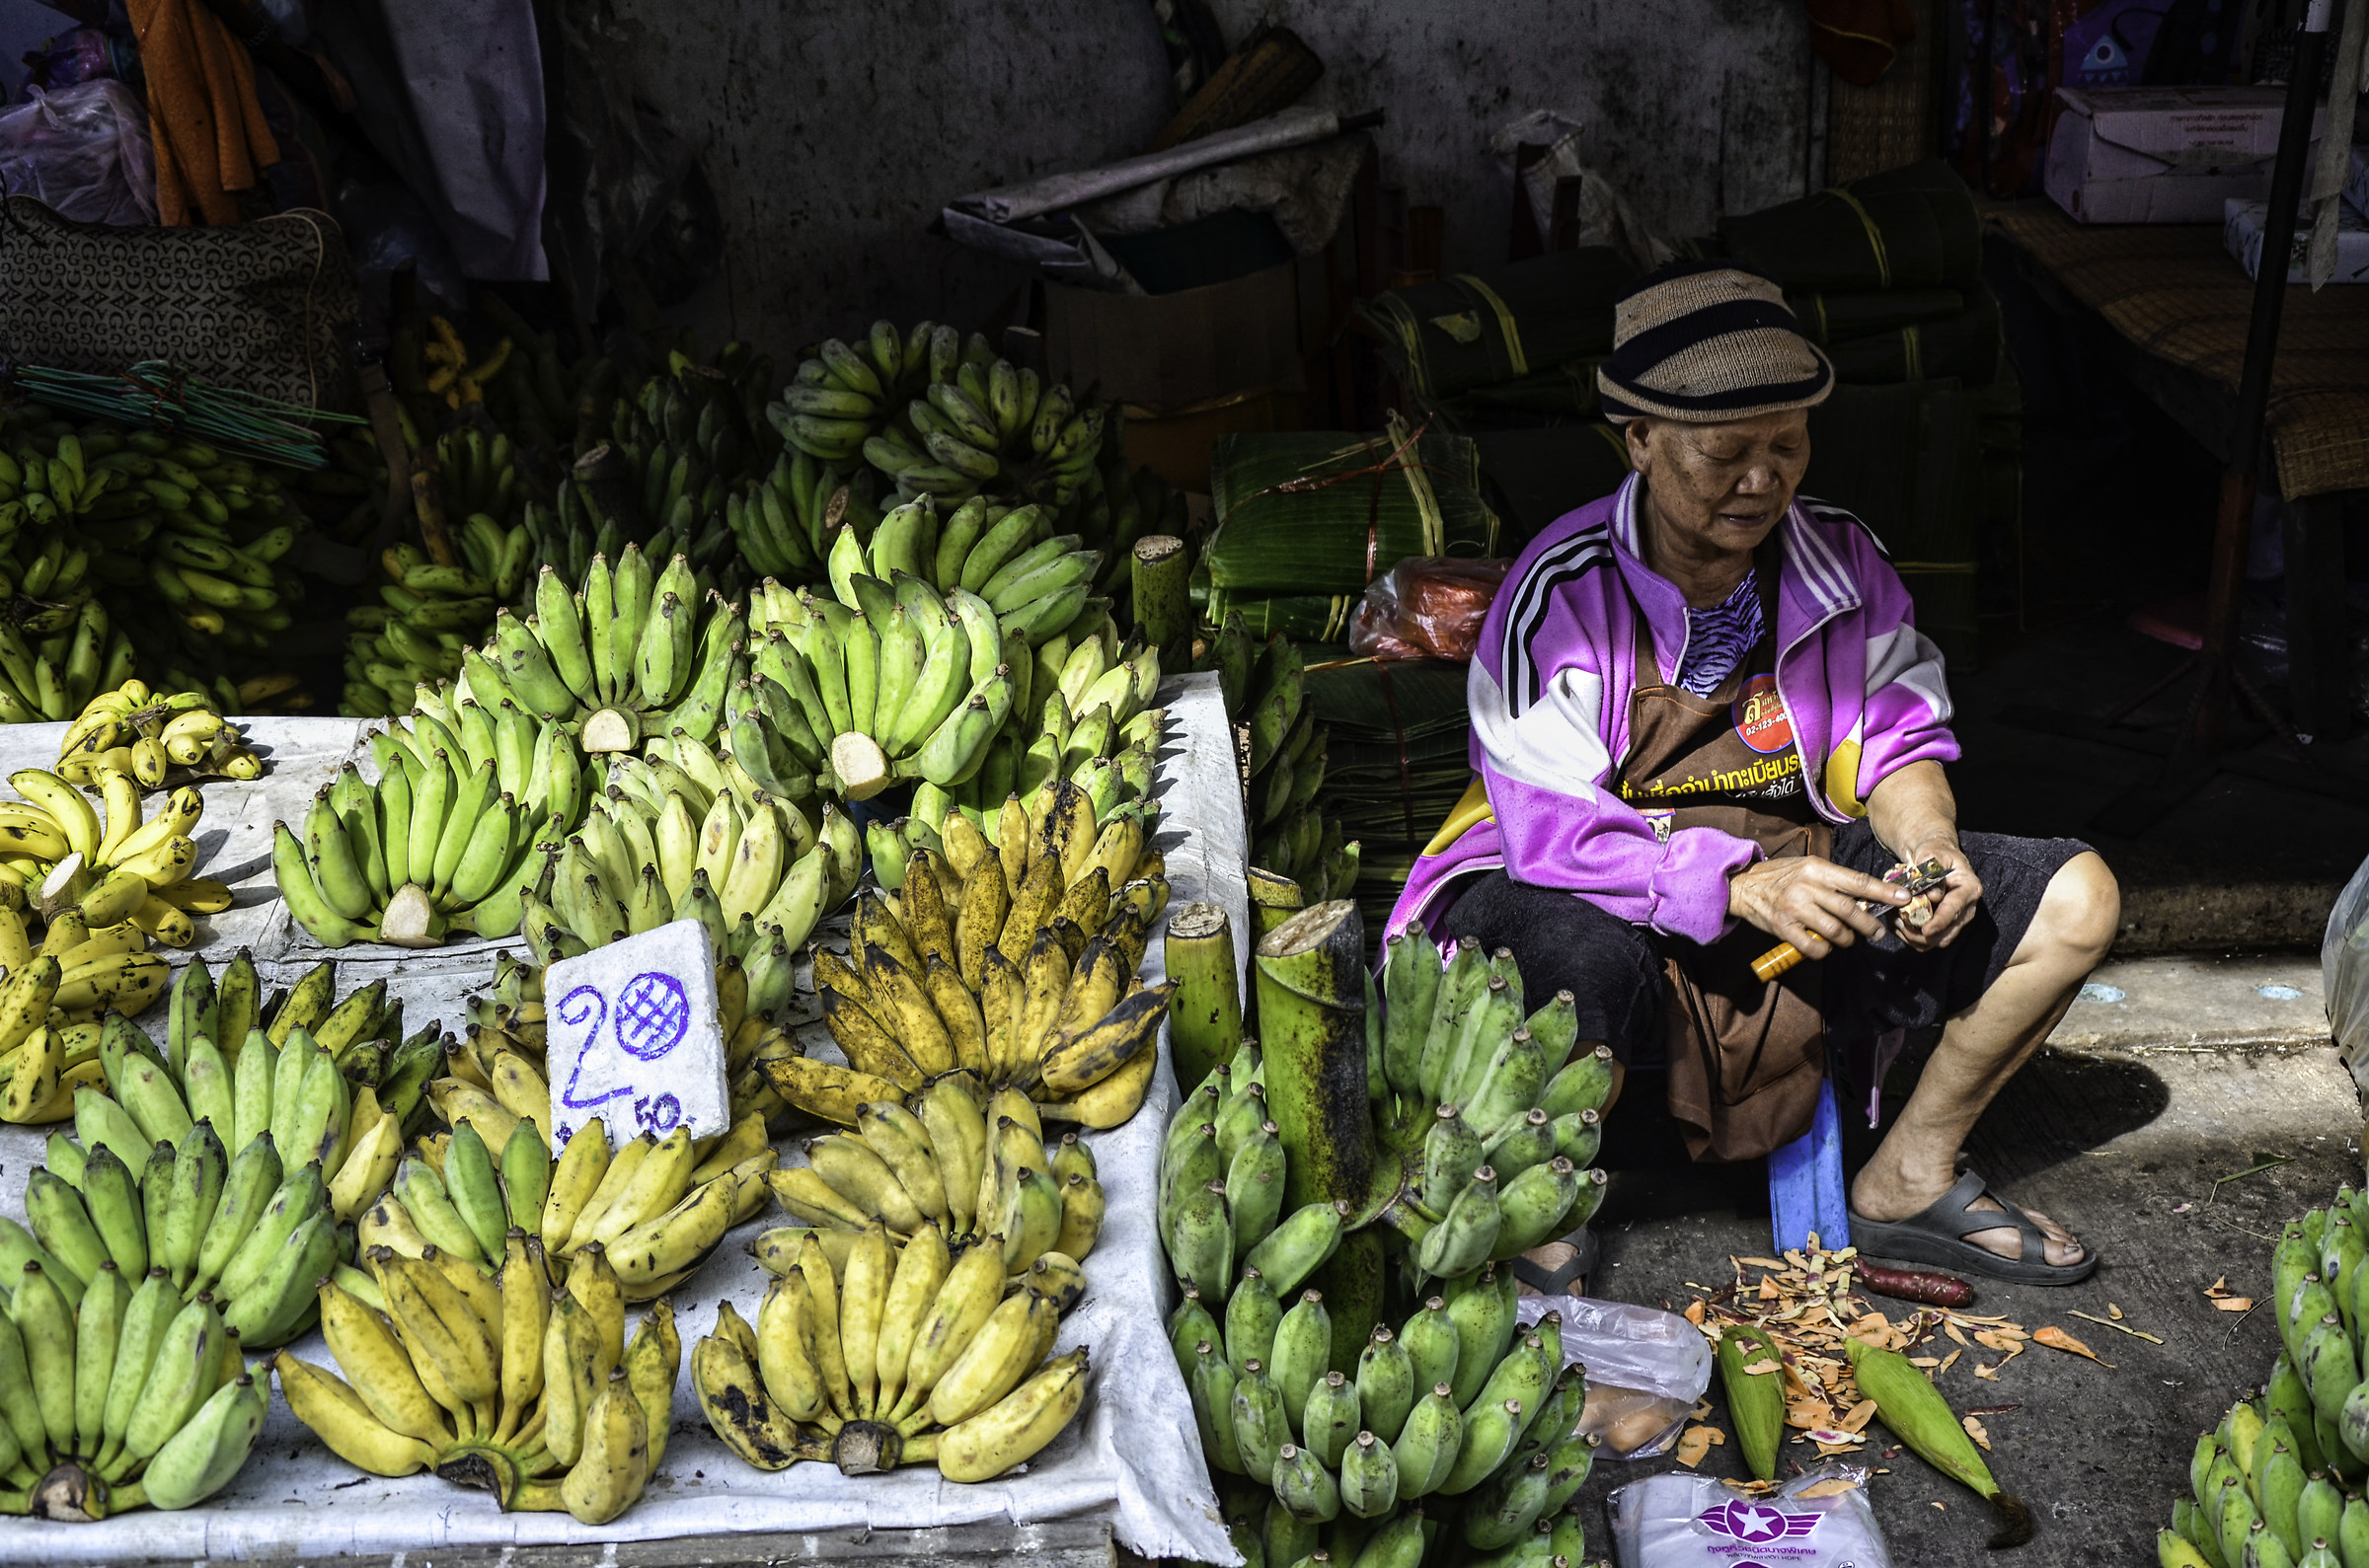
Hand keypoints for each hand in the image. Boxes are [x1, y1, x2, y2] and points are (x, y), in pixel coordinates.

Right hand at [1727, 856, 1908, 958]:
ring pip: (1835, 931)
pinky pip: (1813, 947)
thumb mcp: (1808, 868)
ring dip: (1847, 939)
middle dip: (1869, 925)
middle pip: (1850, 910)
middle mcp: (1807, 887)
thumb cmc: (1782, 876)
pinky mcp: (1783, 927)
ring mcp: (1794, 908)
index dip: (1883, 891)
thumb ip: (1835, 881)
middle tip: (1877, 932)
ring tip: (1847, 939)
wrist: (1744, 886)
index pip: (1857, 881)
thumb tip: (1867, 898)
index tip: (1904, 898)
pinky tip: (1824, 947)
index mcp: (1817, 869)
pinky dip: (1824, 951)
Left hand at [1893, 836, 1980, 950]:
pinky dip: (1910, 937)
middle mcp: (1967, 908)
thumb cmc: (1934, 854)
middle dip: (1922, 934)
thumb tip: (1933, 896)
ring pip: (1935, 941)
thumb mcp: (1931, 855)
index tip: (1926, 930)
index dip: (1941, 921)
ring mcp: (1956, 920)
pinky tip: (1897, 923)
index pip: (1956, 909)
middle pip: (1947, 932)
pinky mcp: (1944, 927)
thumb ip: (1932, 873)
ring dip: (1913, 936)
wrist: (1935, 858)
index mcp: (1969, 889)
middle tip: (1899, 922)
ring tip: (1895, 921)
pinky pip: (1926, 942)